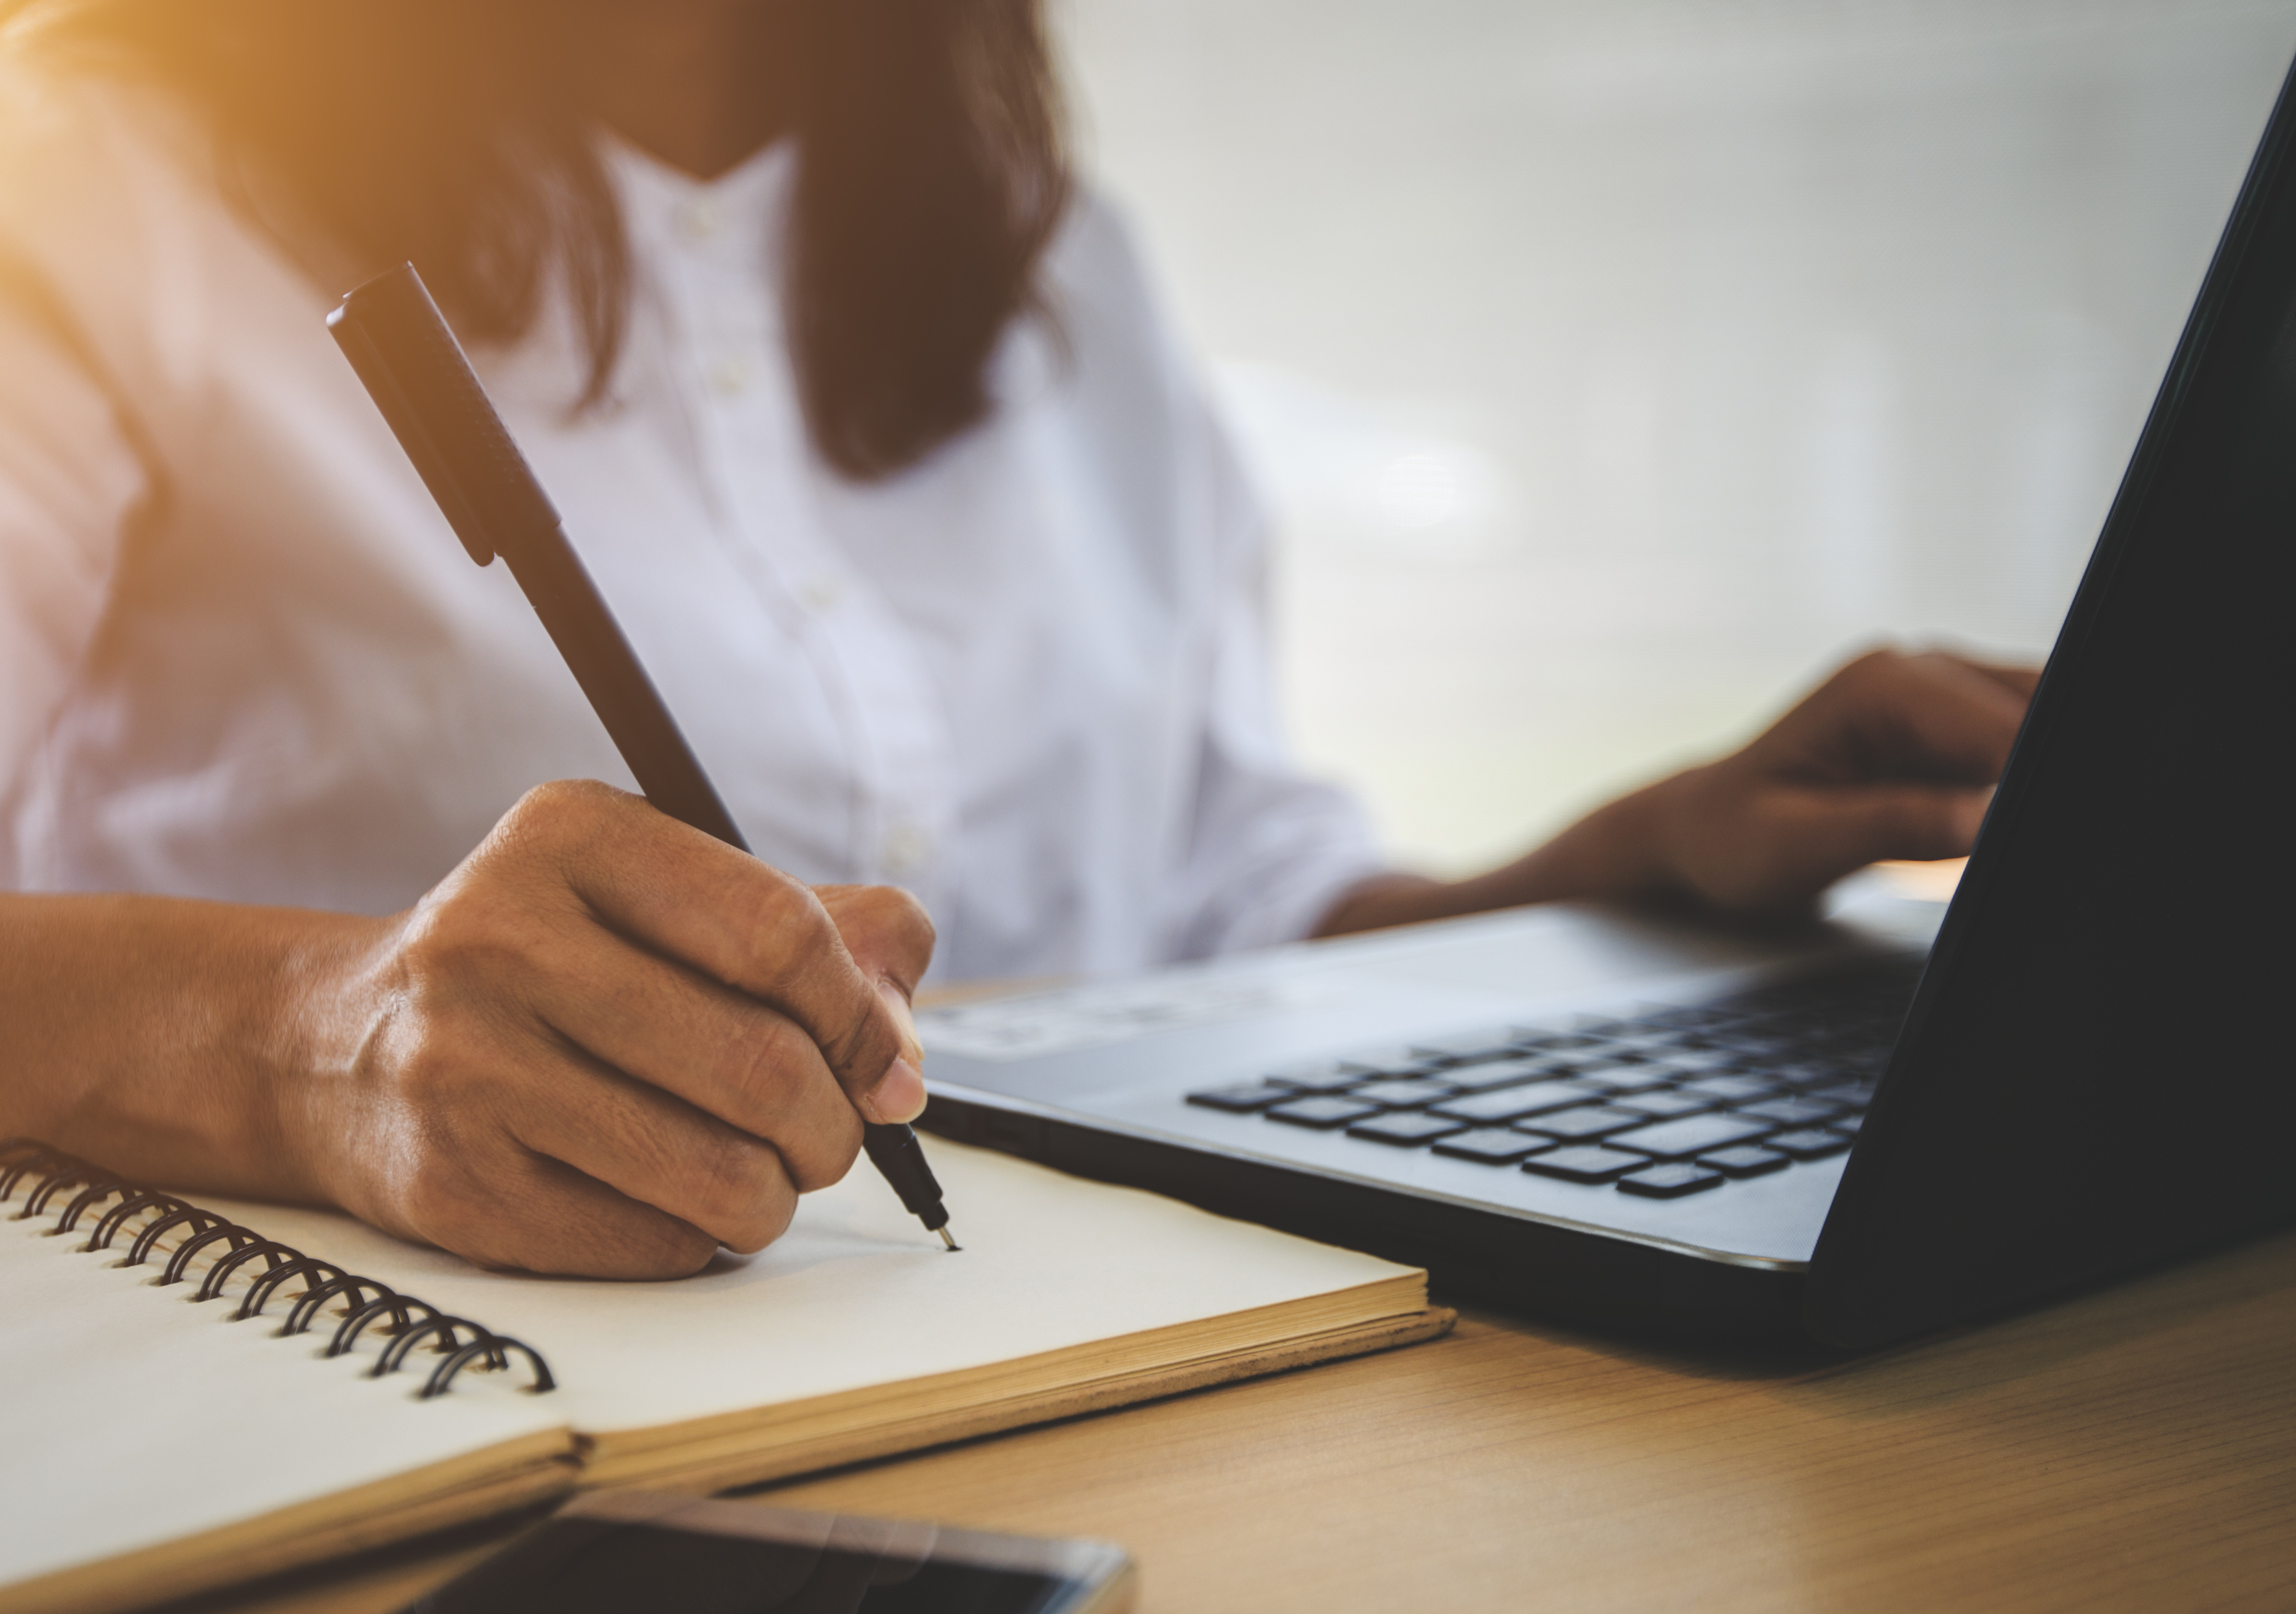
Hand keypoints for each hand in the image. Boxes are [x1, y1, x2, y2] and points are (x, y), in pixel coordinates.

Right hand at [283, 780, 934, 1278]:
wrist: (338, 1047)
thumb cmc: (551, 966)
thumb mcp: (667, 897)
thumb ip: (821, 934)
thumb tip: (903, 1053)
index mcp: (571, 836)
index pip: (779, 933)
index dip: (863, 1016)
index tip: (886, 1064)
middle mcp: (499, 937)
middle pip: (760, 1063)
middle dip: (835, 1124)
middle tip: (831, 1135)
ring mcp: (464, 1065)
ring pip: (717, 1172)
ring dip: (777, 1192)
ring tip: (764, 1174)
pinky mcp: (454, 1185)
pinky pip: (651, 1242)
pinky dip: (698, 1235)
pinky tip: (671, 1198)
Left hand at [1638, 647, 2037, 911]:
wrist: (1706, 834)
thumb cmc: (1733, 839)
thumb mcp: (1798, 845)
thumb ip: (1891, 827)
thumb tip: (1980, 820)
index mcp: (1878, 685)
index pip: (1998, 723)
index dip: (2035, 775)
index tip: (2057, 827)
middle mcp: (1917, 671)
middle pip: (2037, 709)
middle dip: (2051, 771)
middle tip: (2056, 842)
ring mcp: (1942, 696)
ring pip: (2042, 722)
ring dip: (2040, 778)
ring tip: (2024, 838)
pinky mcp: (1955, 731)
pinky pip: (2023, 747)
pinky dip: (2027, 786)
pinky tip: (2005, 827)